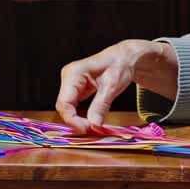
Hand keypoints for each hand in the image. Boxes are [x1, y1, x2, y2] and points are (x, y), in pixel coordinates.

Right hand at [55, 40, 176, 132]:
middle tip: (94, 131)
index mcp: (73, 73)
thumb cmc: (119, 65)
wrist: (125, 58)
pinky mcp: (76, 90)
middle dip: (76, 121)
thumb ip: (100, 106)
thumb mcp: (111, 87)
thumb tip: (94, 126)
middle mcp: (68, 78)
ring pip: (68, 109)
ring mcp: (71, 84)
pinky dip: (82, 116)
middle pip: (64, 107)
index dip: (73, 120)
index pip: (64, 103)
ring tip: (94, 128)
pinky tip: (92, 122)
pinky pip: (74, 107)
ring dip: (79, 120)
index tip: (88, 129)